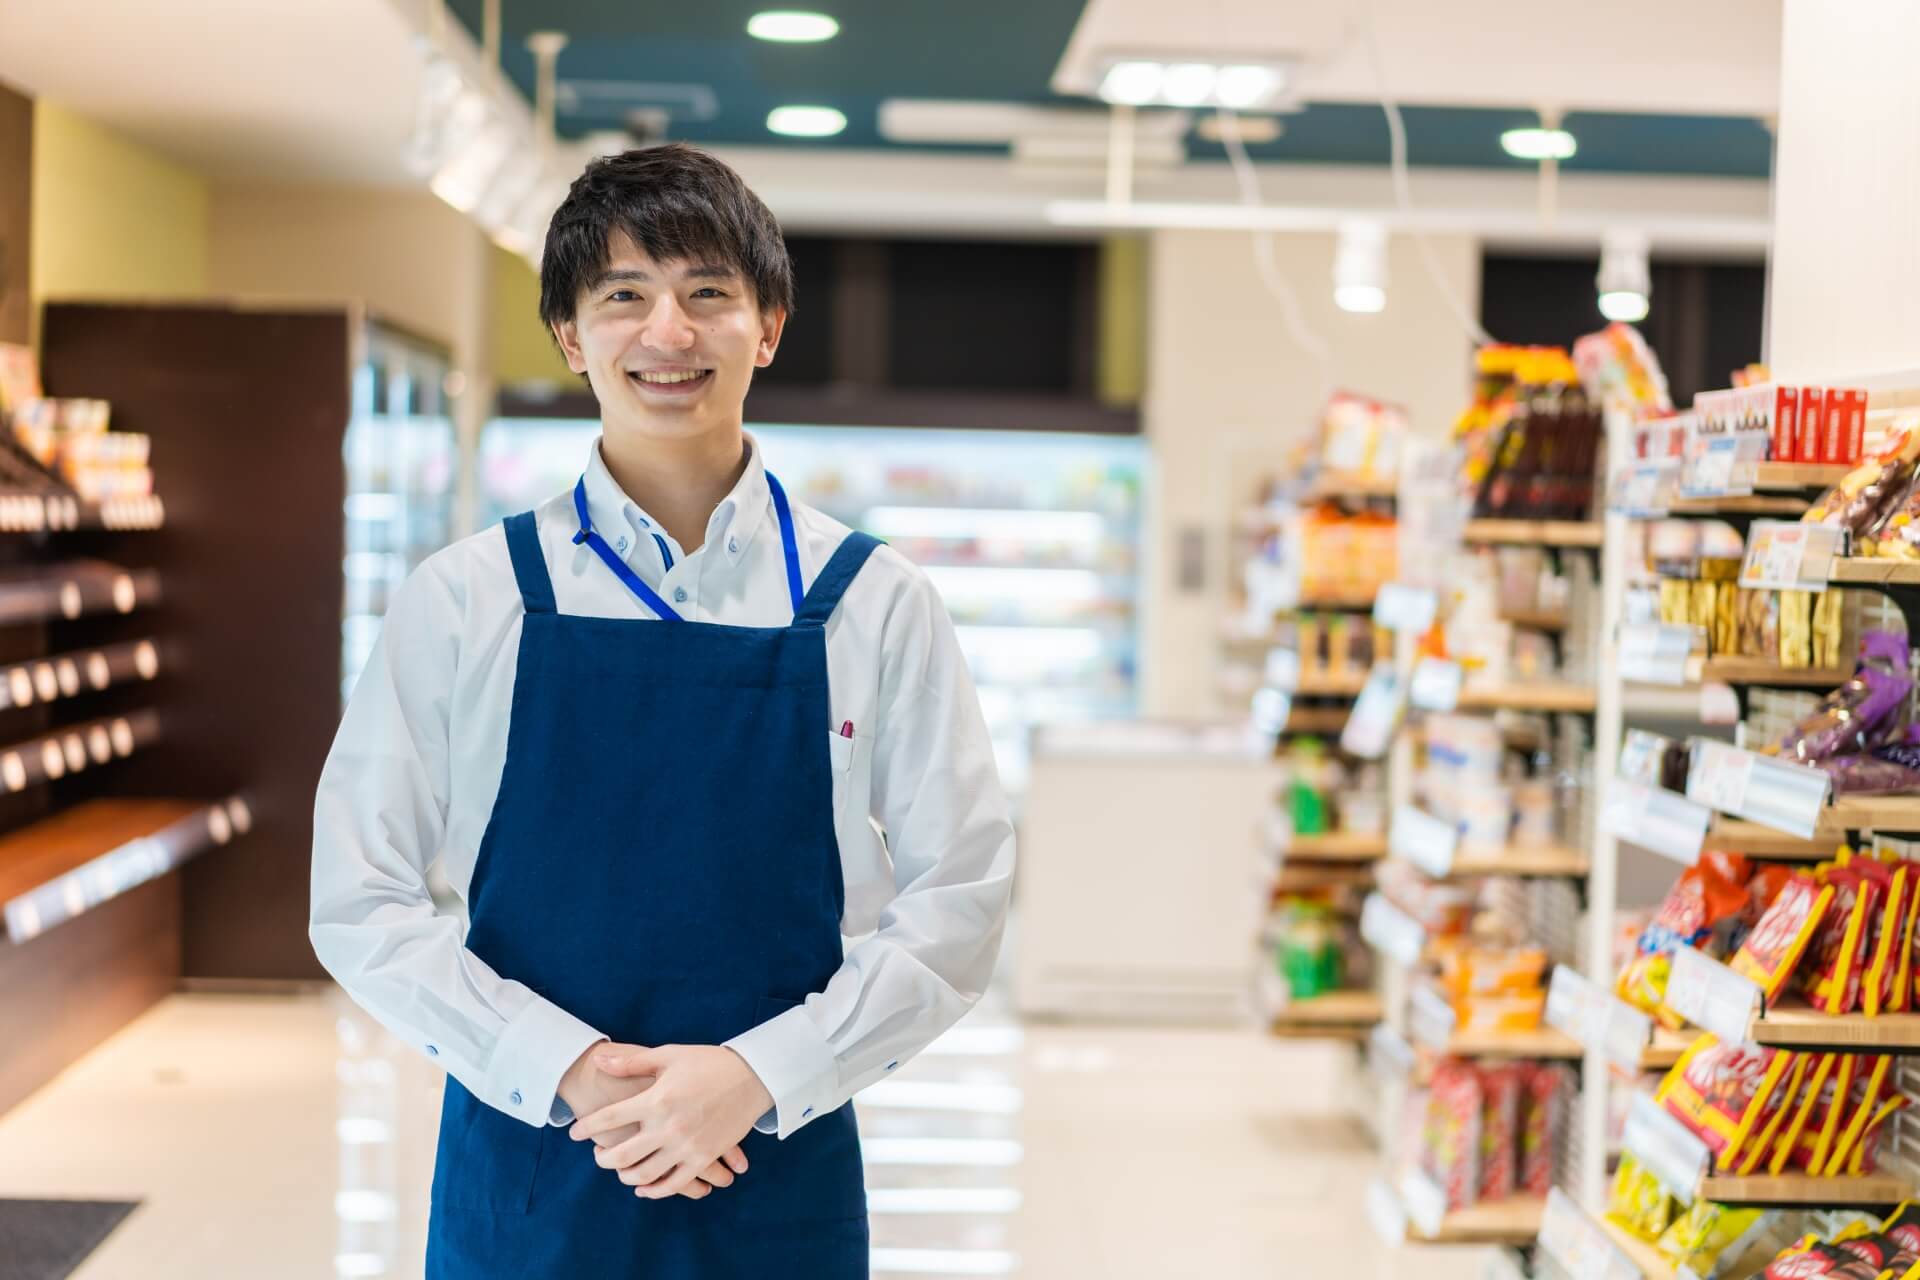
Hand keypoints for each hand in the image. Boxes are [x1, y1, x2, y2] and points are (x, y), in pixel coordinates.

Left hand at [569, 1043, 773, 1199]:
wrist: (752, 1077)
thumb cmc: (708, 1062)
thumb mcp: (668, 1056)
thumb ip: (632, 1062)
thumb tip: (599, 1059)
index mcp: (656, 1099)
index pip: (609, 1119)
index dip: (586, 1127)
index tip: (574, 1132)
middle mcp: (667, 1127)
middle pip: (621, 1155)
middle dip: (602, 1158)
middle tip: (597, 1154)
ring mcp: (686, 1146)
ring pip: (644, 1175)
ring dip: (624, 1176)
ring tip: (618, 1169)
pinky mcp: (703, 1158)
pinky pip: (673, 1184)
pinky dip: (654, 1191)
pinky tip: (644, 1187)